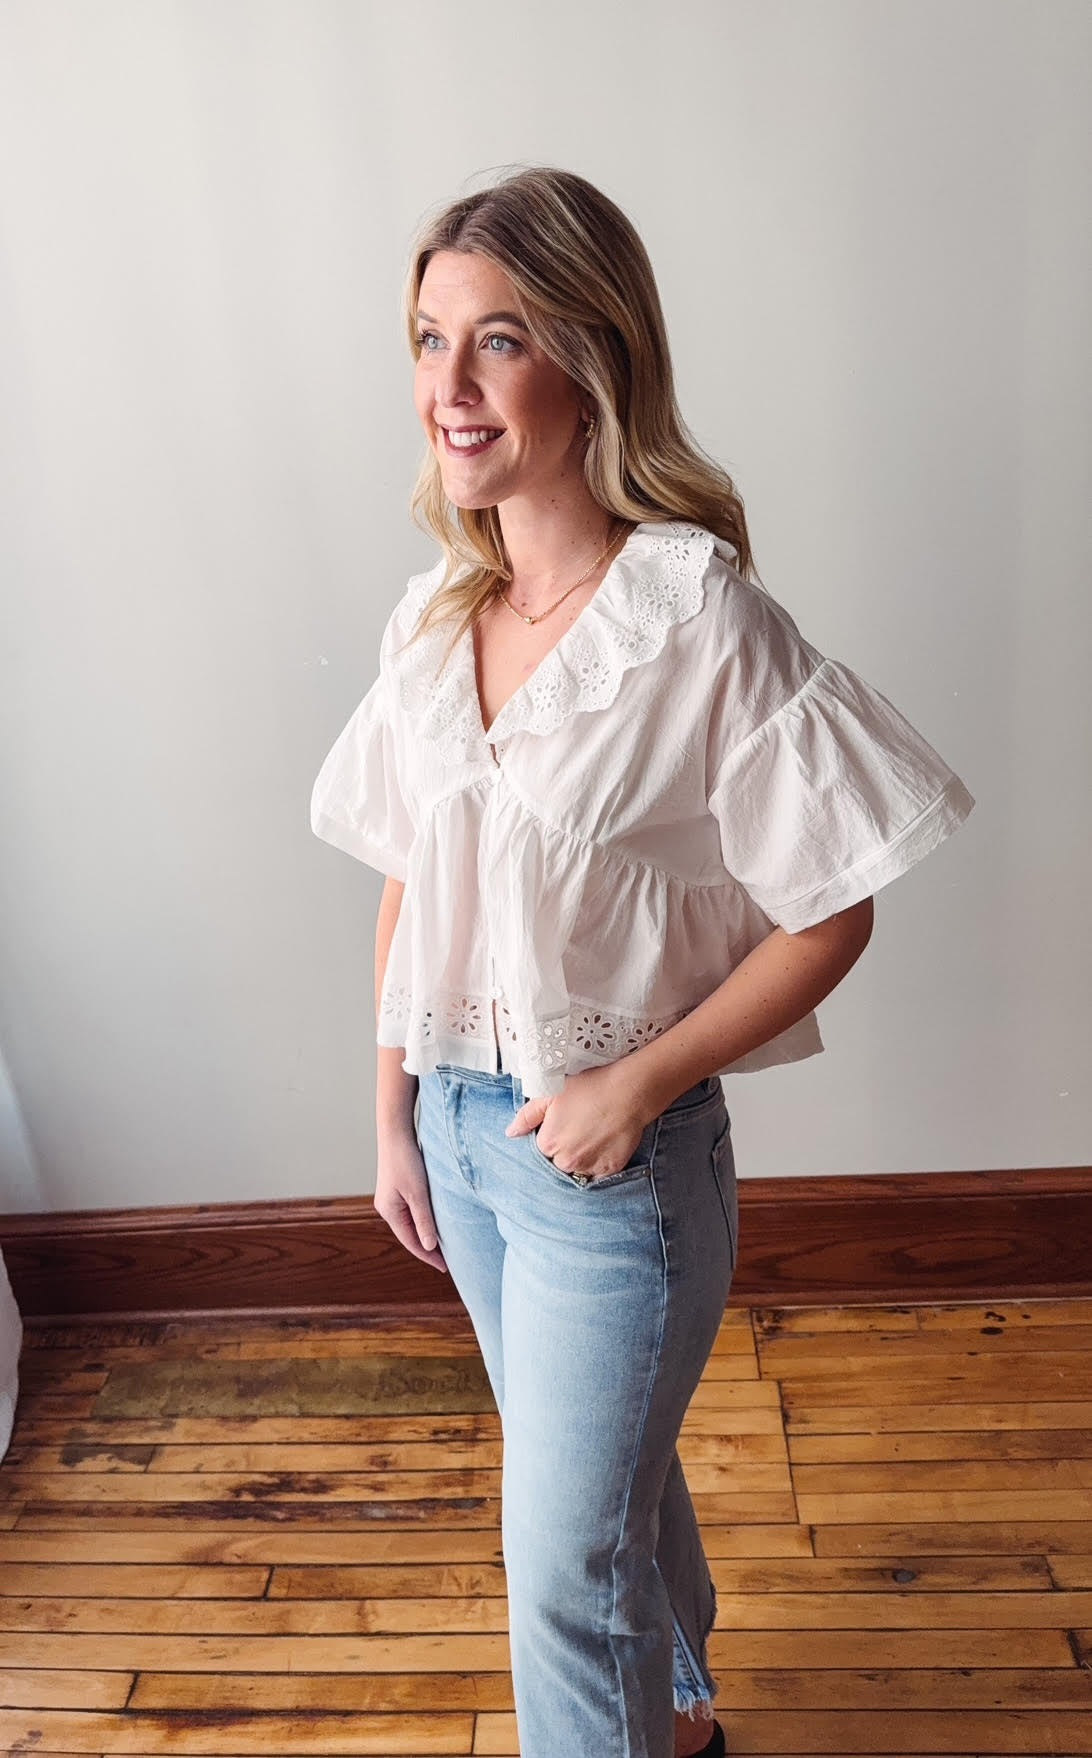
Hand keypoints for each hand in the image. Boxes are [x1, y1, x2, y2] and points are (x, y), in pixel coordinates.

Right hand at [374, 1129, 447, 1273]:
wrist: (395, 1132)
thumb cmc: (406, 1160)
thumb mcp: (418, 1193)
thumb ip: (424, 1220)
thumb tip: (428, 1247)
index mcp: (389, 1212)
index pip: (411, 1242)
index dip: (428, 1256)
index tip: (445, 1267)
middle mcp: (387, 1208)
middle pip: (409, 1235)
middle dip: (427, 1248)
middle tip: (448, 1260)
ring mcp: (391, 1198)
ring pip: (411, 1223)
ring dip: (426, 1234)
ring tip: (443, 1245)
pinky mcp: (397, 1189)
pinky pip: (411, 1212)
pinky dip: (423, 1220)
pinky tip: (435, 1221)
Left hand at [505, 1064, 647, 1179]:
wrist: (628, 1091)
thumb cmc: (590, 1087)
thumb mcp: (551, 1093)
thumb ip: (527, 1115)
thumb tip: (511, 1133)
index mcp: (548, 1143)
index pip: (543, 1148)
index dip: (553, 1133)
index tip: (564, 1121)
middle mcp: (566, 1161)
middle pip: (559, 1161)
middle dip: (566, 1148)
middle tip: (581, 1126)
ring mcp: (589, 1167)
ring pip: (579, 1169)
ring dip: (582, 1157)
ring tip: (594, 1134)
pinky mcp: (610, 1169)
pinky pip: (599, 1174)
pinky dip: (599, 1163)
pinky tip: (605, 1143)